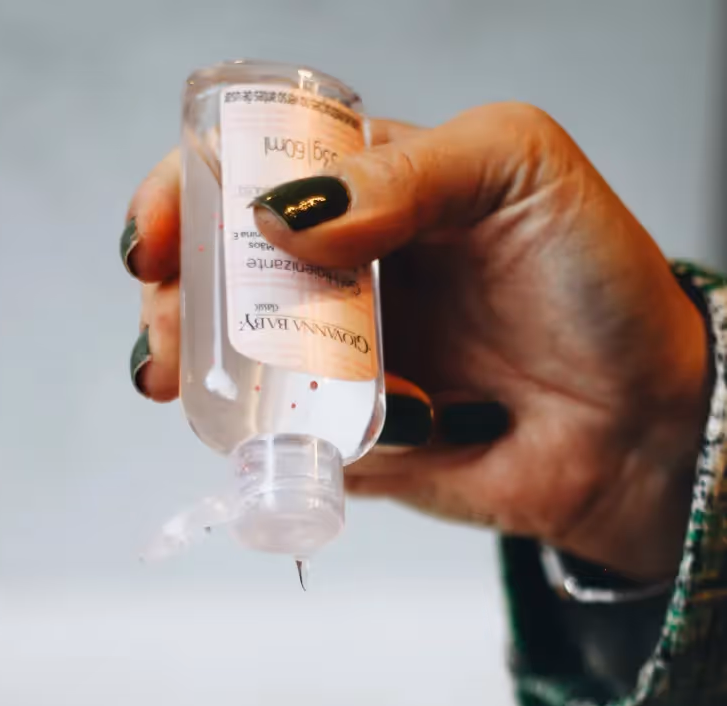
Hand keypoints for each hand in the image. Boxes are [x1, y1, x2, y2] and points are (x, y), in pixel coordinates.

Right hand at [122, 103, 710, 580]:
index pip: (250, 173)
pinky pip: (293, 443)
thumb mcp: (514, 170)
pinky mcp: (353, 442)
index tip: (157, 235)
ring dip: (201, 374)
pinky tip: (375, 427)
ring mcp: (341, 363)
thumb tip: (282, 215)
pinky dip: (299, 440)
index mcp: (371, 192)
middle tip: (165, 331)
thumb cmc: (595, 283)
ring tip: (194, 383)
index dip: (186, 194)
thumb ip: (404, 176)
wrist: (640, 423)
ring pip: (234, 365)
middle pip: (217, 277)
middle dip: (170, 299)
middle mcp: (343, 276)